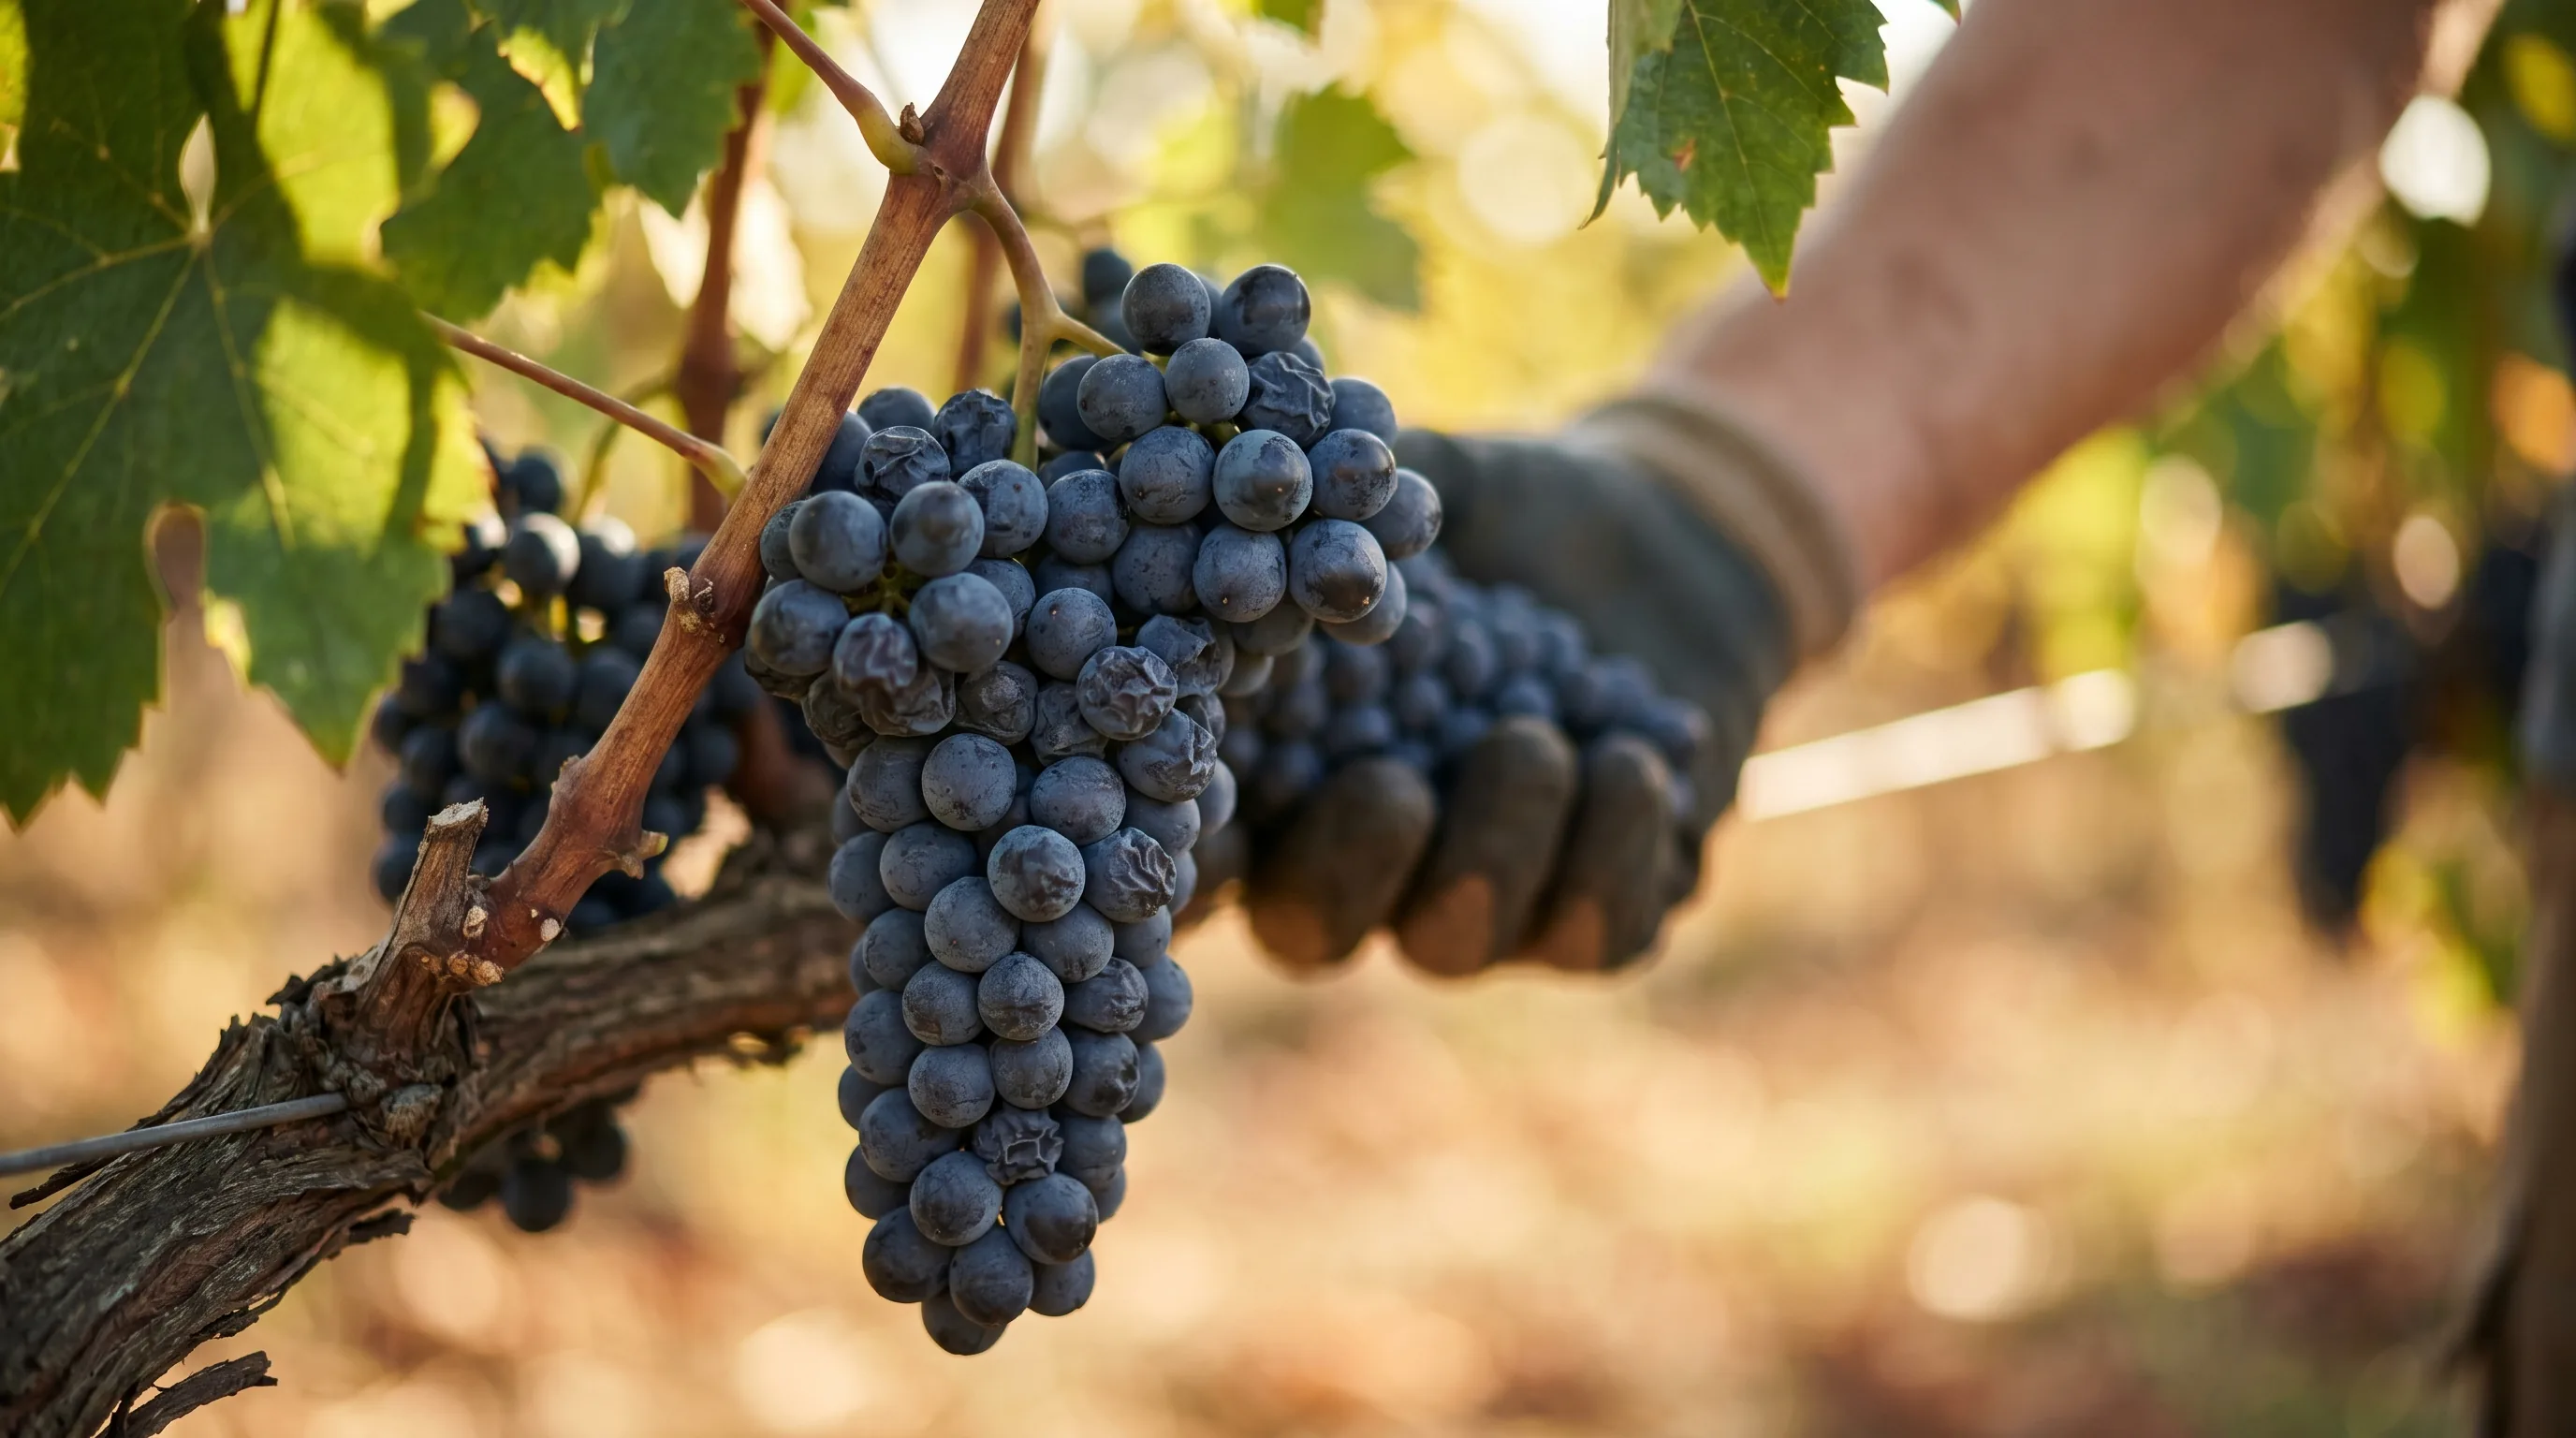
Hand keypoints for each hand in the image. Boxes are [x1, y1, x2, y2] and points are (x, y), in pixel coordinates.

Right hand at [1233, 416, 1830, 974]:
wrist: (1673, 546)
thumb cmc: (1510, 514)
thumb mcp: (1431, 487)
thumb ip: (1347, 503)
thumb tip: (1269, 471)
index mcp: (1282, 758)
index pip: (1199, 842)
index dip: (1178, 856)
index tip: (1202, 819)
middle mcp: (1363, 856)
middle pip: (1309, 926)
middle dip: (1344, 869)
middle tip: (1391, 782)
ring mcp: (1477, 900)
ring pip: (1454, 941)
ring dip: (1494, 844)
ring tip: (1535, 735)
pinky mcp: (1598, 912)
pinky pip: (1597, 933)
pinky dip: (1612, 849)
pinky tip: (1628, 756)